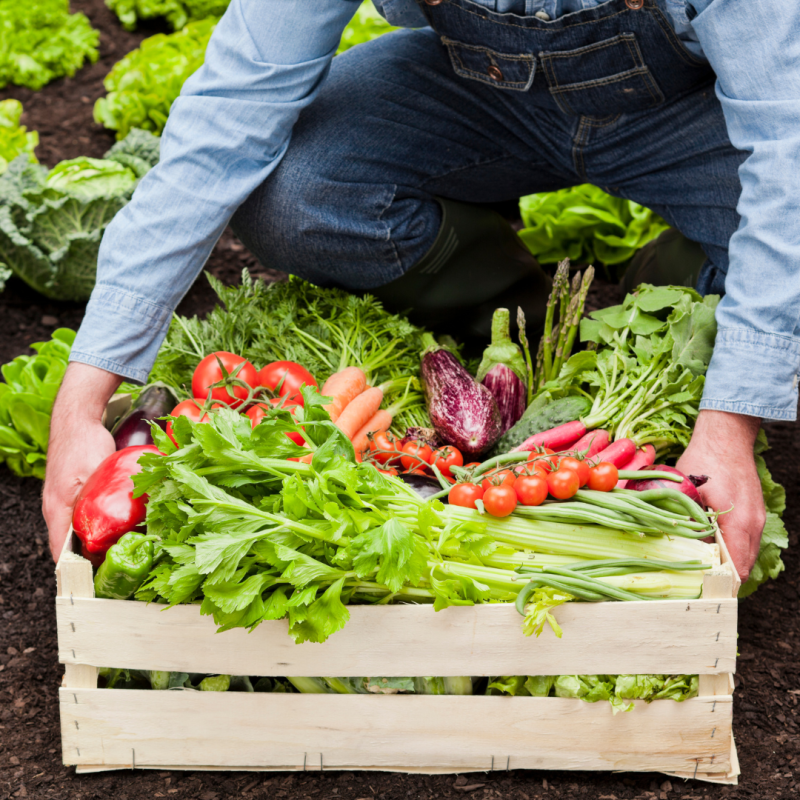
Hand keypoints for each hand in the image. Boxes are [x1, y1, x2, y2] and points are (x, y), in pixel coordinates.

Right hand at [43, 363, 122, 560]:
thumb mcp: (92, 477)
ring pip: (82, 533)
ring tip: (126, 556)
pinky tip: (124, 529)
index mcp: (58, 513)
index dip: (80, 575)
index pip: (63, 557)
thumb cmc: (82, 444)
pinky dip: (102, 527)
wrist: (77, 417)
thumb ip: (94, 504)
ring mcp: (67, 503)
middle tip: (121, 574)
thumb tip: (105, 533)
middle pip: (73, 548)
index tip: (101, 587)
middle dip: (95, 563)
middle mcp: (58, 512)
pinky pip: (87, 518)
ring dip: (100, 545)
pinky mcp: (77, 494)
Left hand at [676, 409, 764, 581]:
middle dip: (724, 577)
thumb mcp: (688, 492)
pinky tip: (711, 547)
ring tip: (704, 571)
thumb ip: (687, 519)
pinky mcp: (754, 510)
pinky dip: (732, 547)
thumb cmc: (705, 460)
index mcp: (738, 523)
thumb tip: (675, 543)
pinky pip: (745, 538)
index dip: (720, 583)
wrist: (726, 437)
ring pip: (745, 552)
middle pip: (743, 564)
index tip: (704, 594)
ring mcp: (756, 517)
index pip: (735, 567)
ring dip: (728, 562)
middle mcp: (753, 524)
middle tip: (700, 587)